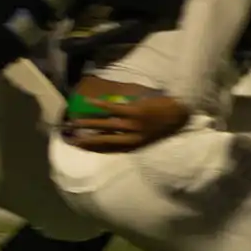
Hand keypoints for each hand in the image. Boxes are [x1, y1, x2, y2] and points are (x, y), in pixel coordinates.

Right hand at [62, 93, 190, 151]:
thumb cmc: (165, 124)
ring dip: (87, 122)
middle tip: (70, 137)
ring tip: (74, 121)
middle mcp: (130, 138)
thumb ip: (133, 136)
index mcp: (134, 146)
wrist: (181, 114)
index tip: (78, 146)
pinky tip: (88, 101)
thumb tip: (116, 131)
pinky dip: (99, 104)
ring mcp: (131, 125)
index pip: (107, 149)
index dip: (91, 148)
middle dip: (85, 138)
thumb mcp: (149, 136)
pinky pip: (112, 108)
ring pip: (104, 124)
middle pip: (102, 139)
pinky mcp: (133, 112)